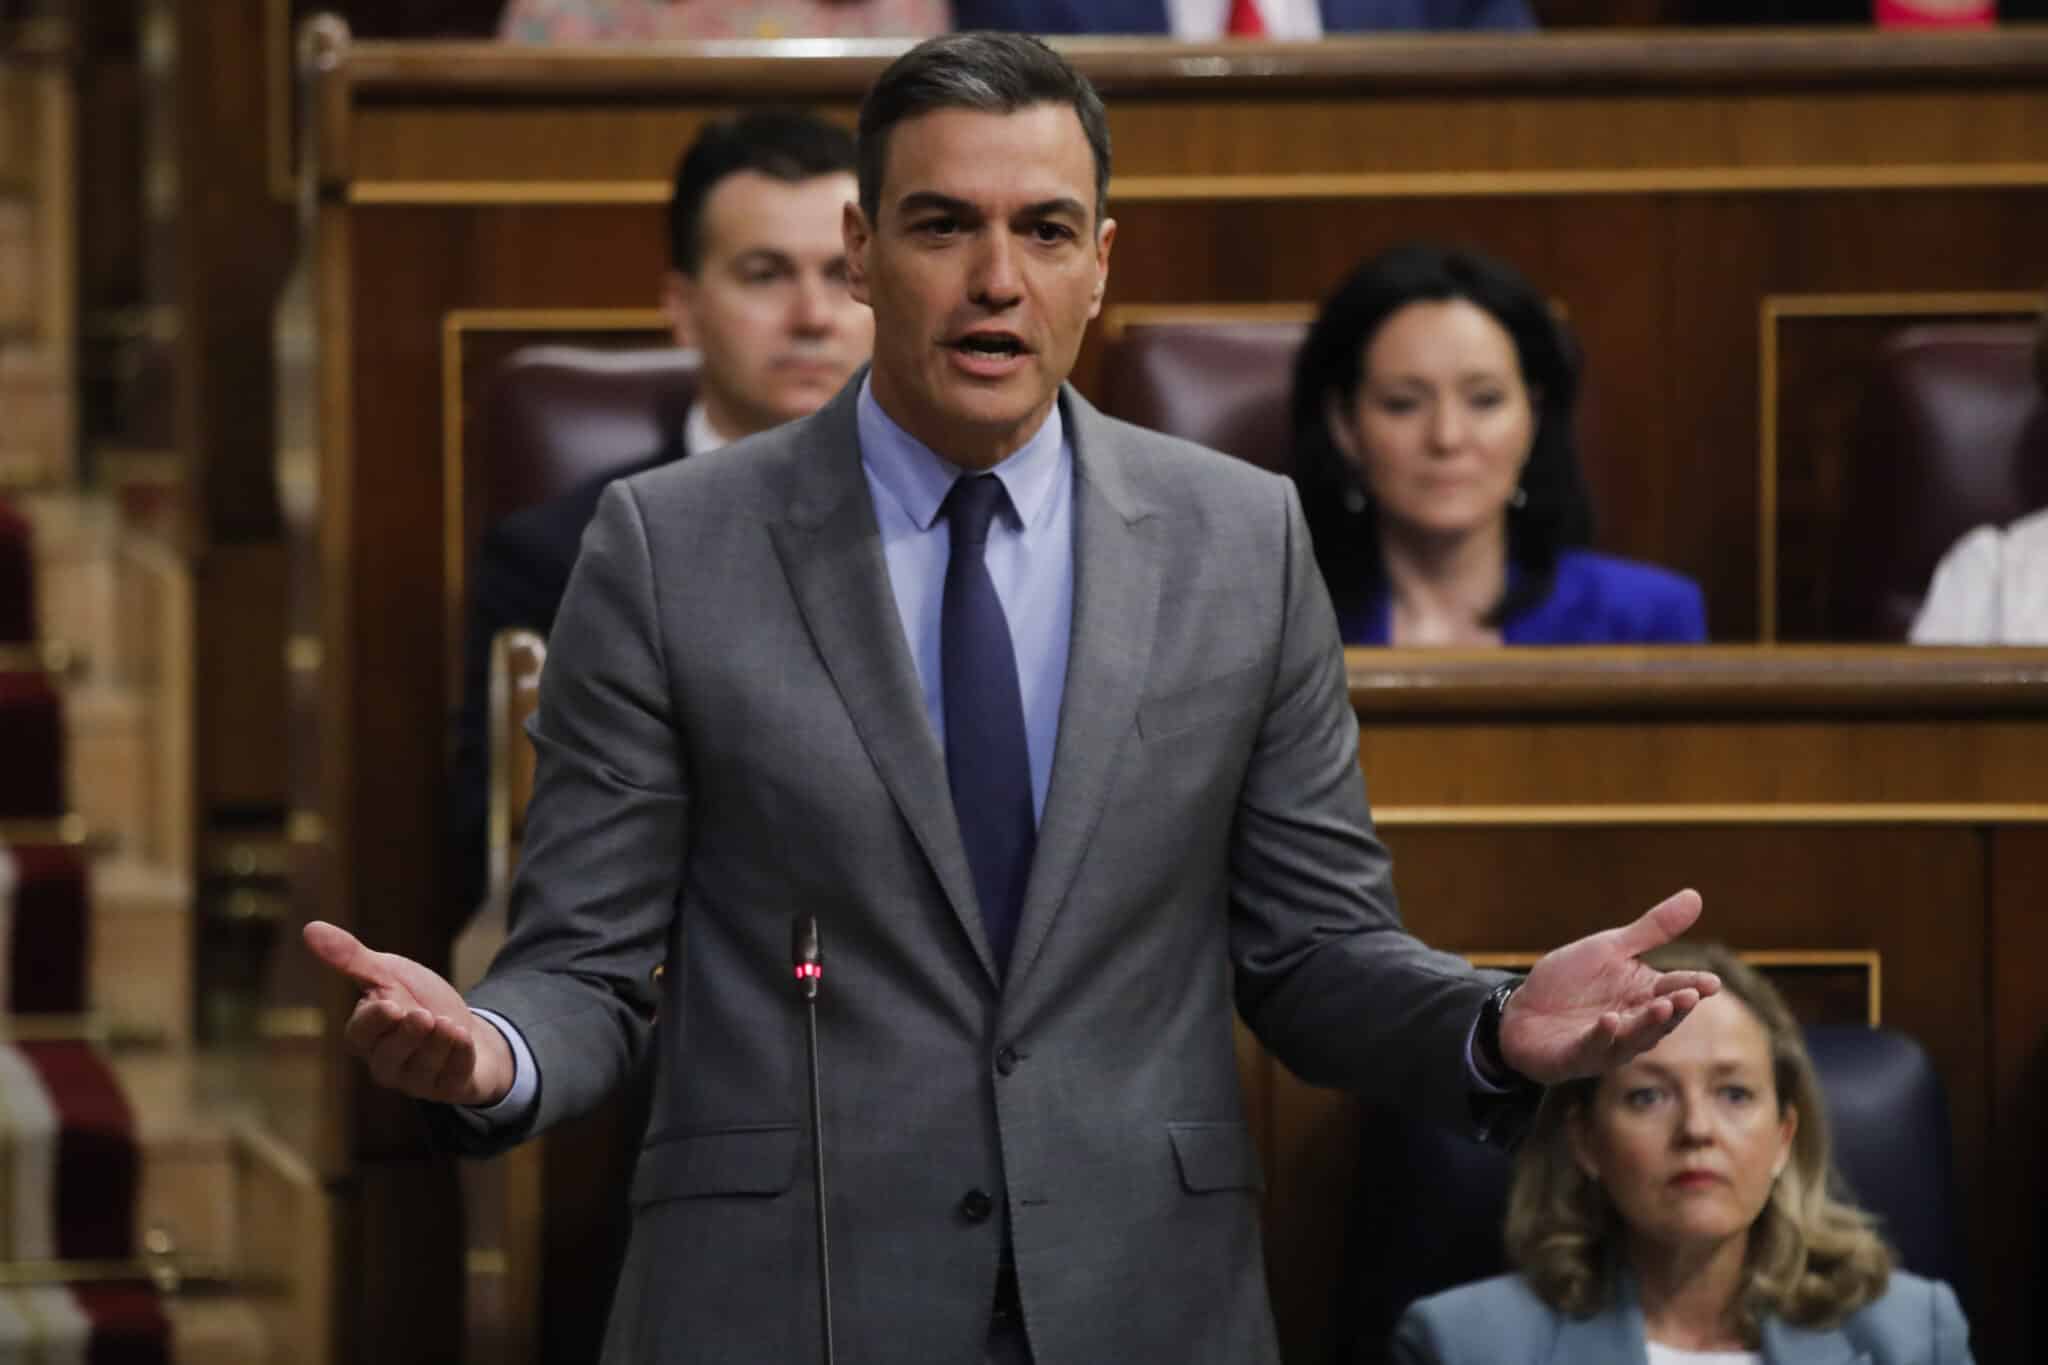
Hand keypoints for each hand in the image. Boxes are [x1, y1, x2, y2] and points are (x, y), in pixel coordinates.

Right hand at [303, 920, 515, 1106]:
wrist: (465, 1026)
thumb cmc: (418, 999)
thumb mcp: (389, 973)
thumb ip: (352, 958)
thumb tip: (310, 928)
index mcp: (366, 1037)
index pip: (360, 1034)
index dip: (374, 1021)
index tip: (390, 1003)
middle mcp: (386, 1064)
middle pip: (388, 1057)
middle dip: (407, 1036)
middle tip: (422, 1015)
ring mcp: (416, 1081)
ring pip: (420, 1070)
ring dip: (437, 1045)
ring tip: (449, 1024)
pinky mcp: (447, 1088)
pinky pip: (451, 1080)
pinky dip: (459, 1057)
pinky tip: (465, 1037)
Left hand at [1497, 889, 1718, 1085]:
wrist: (1522, 1011)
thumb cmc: (1572, 981)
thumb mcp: (1610, 948)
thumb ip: (1652, 930)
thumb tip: (1696, 895)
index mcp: (1643, 995)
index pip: (1675, 989)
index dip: (1693, 986)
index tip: (1711, 982)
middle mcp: (1633, 1024)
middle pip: (1660, 1018)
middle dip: (1676, 1007)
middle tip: (1690, 995)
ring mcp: (1607, 1045)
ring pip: (1634, 1038)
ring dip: (1648, 1023)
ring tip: (1660, 1005)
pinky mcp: (1576, 1056)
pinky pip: (1591, 1047)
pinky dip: (1602, 1036)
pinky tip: (1610, 1020)